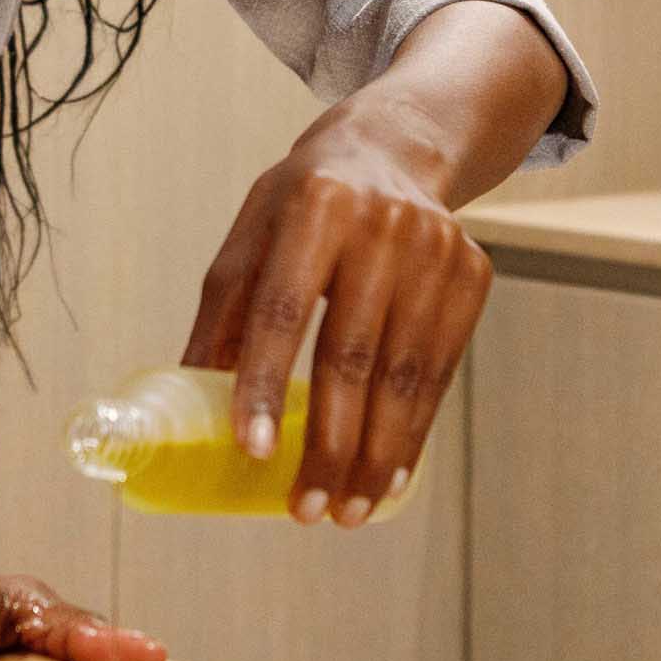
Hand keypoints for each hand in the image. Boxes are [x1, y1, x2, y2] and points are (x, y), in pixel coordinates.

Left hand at [182, 104, 490, 528]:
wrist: (397, 147)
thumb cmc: (303, 203)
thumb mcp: (251, 234)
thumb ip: (222, 314)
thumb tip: (188, 404)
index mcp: (312, 205)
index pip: (285, 309)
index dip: (268, 383)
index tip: (256, 451)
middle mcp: (382, 223)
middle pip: (352, 354)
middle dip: (329, 445)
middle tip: (306, 510)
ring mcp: (436, 249)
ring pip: (404, 376)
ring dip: (376, 457)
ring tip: (347, 513)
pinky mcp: (471, 275)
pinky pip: (439, 373)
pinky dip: (414, 434)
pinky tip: (390, 478)